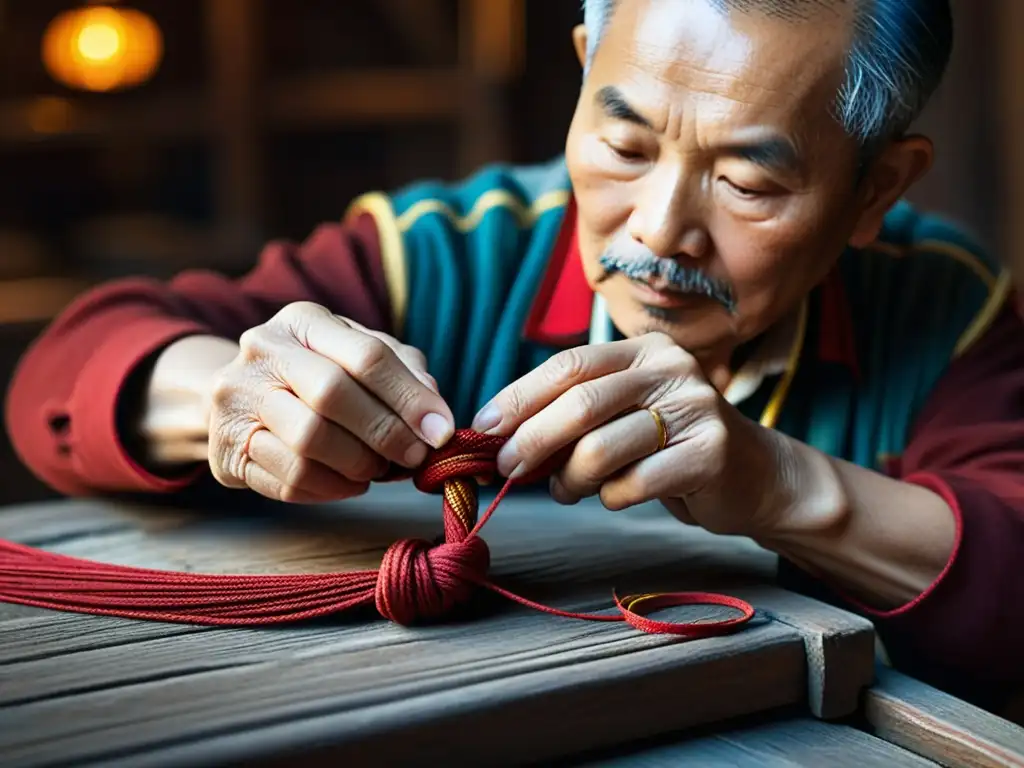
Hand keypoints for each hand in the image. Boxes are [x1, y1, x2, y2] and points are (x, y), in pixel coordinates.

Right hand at [208, 302, 453, 502]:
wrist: (241, 399)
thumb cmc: (319, 376)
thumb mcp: (359, 357)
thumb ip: (404, 373)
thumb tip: (435, 416)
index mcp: (303, 321)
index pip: (367, 355)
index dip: (410, 398)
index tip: (441, 431)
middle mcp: (262, 350)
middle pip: (333, 394)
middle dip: (385, 432)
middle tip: (414, 457)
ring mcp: (235, 398)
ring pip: (309, 440)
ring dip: (358, 465)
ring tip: (376, 469)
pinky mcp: (224, 449)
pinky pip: (289, 479)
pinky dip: (331, 489)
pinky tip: (348, 483)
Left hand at [471, 332, 835, 536]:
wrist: (755, 476)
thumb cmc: (670, 445)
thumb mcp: (624, 416)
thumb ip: (574, 416)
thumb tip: (499, 437)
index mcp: (645, 350)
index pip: (570, 364)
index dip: (520, 396)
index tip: (485, 426)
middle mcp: (672, 369)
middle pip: (581, 403)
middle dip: (531, 440)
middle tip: (506, 469)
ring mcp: (696, 408)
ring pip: (602, 448)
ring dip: (570, 479)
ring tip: (567, 491)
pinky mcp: (711, 453)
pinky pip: (634, 483)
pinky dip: (610, 498)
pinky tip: (614, 496)